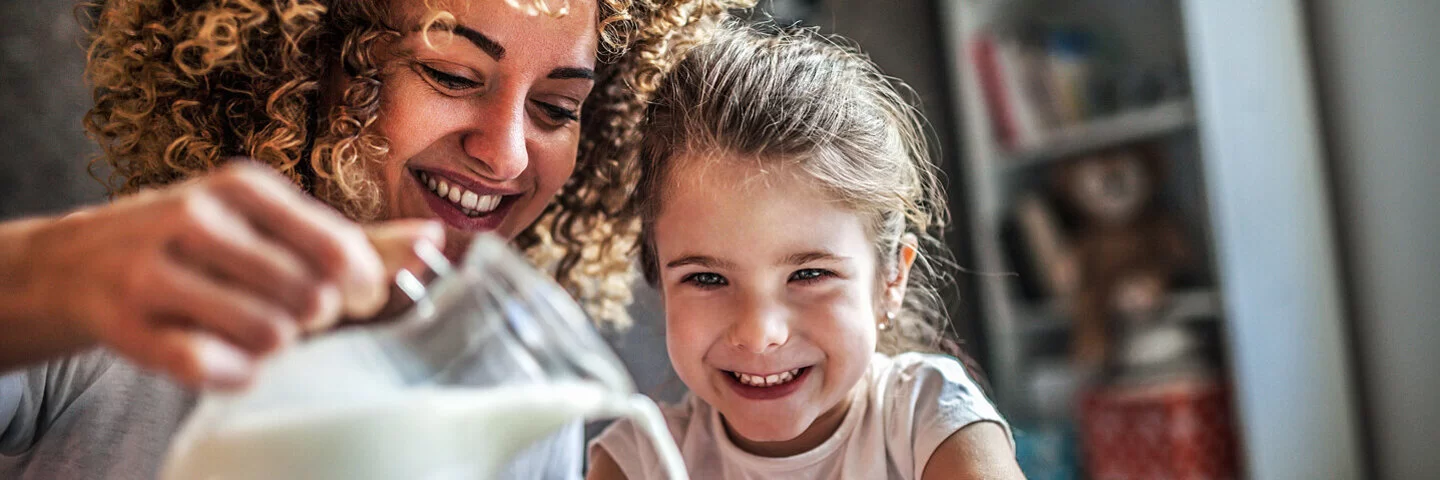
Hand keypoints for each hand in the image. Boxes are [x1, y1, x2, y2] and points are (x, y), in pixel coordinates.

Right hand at [9, 163, 440, 389]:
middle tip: (298, 316)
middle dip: (316, 318)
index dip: (362, 287)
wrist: (75, 262)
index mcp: (242, 187)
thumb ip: (351, 238)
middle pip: (307, 298)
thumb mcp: (267, 222)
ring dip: (276, 347)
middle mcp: (196, 219)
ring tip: (259, 332)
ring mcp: (155, 272)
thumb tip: (436, 239)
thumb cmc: (197, 242)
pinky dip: (233, 374)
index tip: (357, 298)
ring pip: (266, 334)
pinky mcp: (126, 325)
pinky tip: (229, 360)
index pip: (336, 249)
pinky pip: (208, 367)